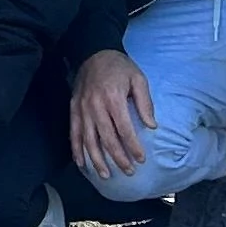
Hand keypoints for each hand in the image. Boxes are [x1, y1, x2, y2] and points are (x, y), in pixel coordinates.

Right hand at [71, 48, 157, 180]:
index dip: (133, 147)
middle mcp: (95, 105)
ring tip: (106, 175)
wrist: (93, 52)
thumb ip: (145, 103)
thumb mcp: (138, 79)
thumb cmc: (119, 67)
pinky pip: (74, 133)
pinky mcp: (73, 109)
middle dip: (118, 158)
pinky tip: (82, 163)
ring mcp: (82, 108)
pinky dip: (76, 150)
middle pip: (106, 139)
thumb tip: (152, 126)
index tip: (141, 159)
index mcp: (113, 98)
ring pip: (88, 140)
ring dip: (97, 160)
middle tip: (129, 171)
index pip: (124, 129)